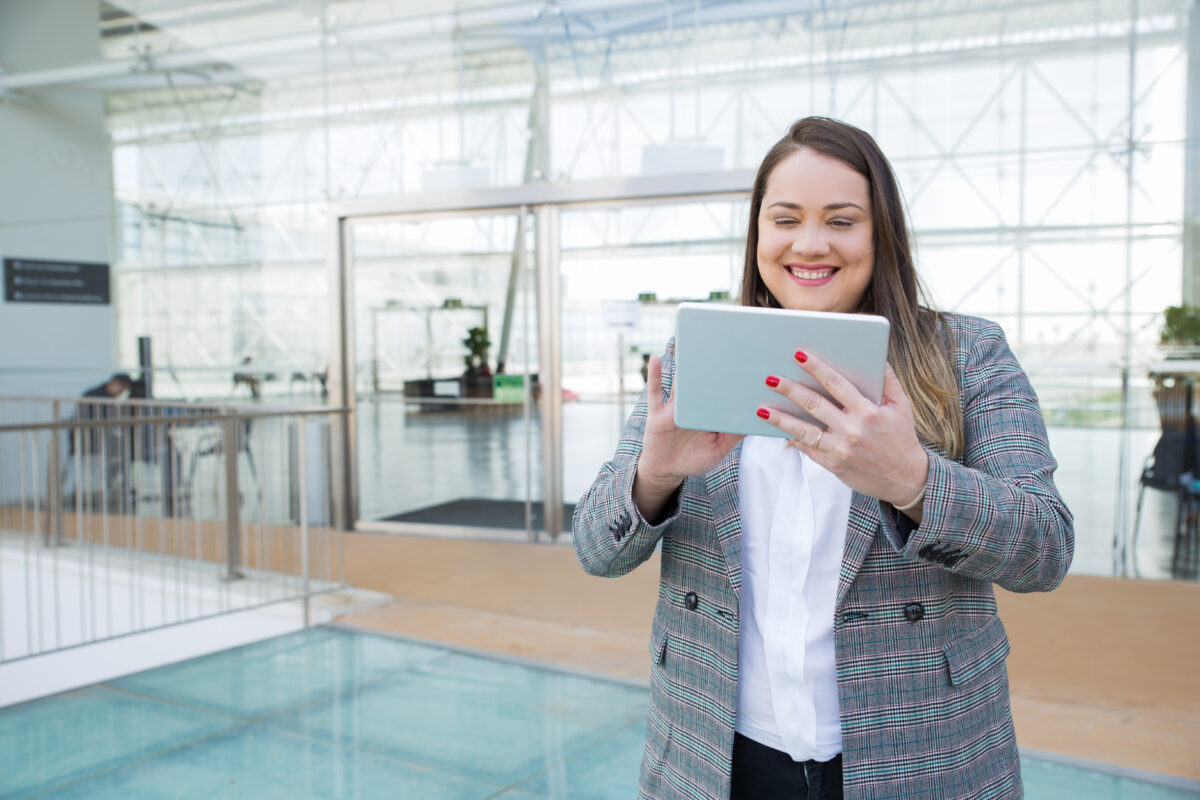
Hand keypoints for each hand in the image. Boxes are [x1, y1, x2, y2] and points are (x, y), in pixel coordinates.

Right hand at [635, 355, 743, 518]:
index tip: (746, 364)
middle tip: (723, 346)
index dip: (731, 380)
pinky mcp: (657, 413)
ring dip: (684, 364)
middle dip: (711, 366)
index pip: (721, 392)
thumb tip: (755, 418)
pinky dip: (655, 376)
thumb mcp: (718, 449)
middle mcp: (693, 405)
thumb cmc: (694, 458)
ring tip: (690, 344)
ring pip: (680, 383)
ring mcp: (674, 407)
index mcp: (709, 412)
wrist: (666, 471)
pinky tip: (655, 358)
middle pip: (702, 382)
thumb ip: (733, 435)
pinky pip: (656, 391)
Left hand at [758, 350, 927, 516]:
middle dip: (789, 389)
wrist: (905, 479)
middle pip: (813, 405)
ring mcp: (840, 450)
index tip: (799, 355)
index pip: (837, 384)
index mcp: (868, 412)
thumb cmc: (902, 438)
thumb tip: (877, 356)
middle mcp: (851, 431)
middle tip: (770, 378)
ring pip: (803, 430)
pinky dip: (791, 438)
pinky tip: (777, 429)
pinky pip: (807, 449)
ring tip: (761, 409)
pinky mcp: (832, 465)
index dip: (816, 368)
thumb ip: (888, 381)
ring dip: (780, 419)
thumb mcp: (901, 407)